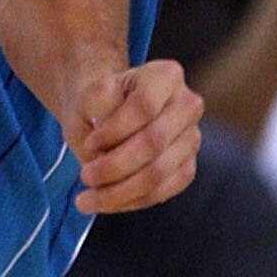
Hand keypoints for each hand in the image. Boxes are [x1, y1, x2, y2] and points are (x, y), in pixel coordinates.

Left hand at [68, 57, 202, 212]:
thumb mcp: (89, 96)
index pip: (145, 106)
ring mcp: (192, 138)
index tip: (88, 143)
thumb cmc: (97, 102)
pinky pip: (162, 192)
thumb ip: (97, 110)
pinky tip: (104, 201)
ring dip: (119, 192)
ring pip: (159, 174)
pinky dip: (130, 201)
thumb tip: (104, 151)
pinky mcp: (187, 168)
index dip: (114, 130)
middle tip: (84, 176)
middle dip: (115, 166)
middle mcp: (188, 105)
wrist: (105, 113)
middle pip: (155, 142)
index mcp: (166, 75)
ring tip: (86, 199)